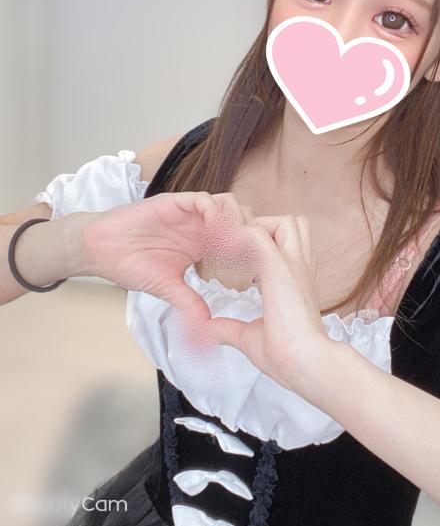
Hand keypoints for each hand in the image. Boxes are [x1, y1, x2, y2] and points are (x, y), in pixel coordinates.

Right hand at [80, 191, 252, 318]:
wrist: (100, 250)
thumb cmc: (131, 265)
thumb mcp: (167, 288)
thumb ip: (189, 302)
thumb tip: (206, 325)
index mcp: (204, 243)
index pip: (239, 240)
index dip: (250, 252)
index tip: (253, 273)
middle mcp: (200, 225)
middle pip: (241, 218)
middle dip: (249, 235)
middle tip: (248, 257)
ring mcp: (189, 213)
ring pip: (228, 204)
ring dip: (234, 222)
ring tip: (231, 246)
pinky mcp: (174, 203)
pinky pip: (202, 199)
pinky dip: (213, 213)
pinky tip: (211, 234)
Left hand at [206, 213, 332, 392]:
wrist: (304, 362)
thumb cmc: (285, 355)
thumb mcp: (250, 336)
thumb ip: (229, 328)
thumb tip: (208, 330)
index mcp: (295, 281)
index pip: (288, 245)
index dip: (266, 245)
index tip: (241, 262)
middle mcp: (298, 268)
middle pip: (294, 224)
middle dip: (268, 227)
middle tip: (244, 251)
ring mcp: (292, 265)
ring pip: (284, 221)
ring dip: (260, 227)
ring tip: (239, 251)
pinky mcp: (279, 267)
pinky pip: (258, 234)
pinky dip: (240, 236)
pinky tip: (225, 253)